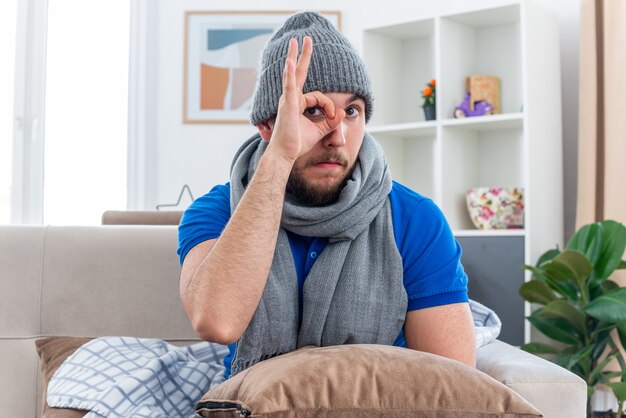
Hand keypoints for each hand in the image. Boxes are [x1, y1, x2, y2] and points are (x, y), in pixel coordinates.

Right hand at [266, 36, 345, 163]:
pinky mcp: (287, 105)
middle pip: (300, 73)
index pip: (318, 96)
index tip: (333, 117)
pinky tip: (290, 62)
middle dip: (304, 55)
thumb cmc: (297, 143)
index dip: (329, 106)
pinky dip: (290, 74)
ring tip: (296, 41)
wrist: (286, 154)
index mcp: (298, 104)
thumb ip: (331, 121)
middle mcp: (291, 99)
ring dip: (295, 56)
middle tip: (307, 39)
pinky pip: (289, 86)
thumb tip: (343, 113)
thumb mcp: (319, 130)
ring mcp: (288, 100)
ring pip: (294, 75)